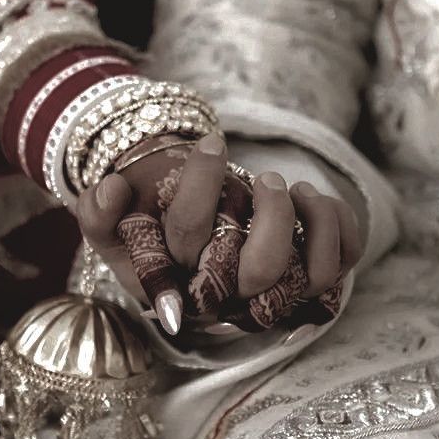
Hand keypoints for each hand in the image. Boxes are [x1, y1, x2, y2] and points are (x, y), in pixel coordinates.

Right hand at [75, 133, 362, 334]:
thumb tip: (112, 191)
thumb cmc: (146, 223)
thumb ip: (98, 212)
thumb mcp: (108, 219)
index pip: (190, 249)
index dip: (200, 199)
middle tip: (263, 179)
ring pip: (310, 275)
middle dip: (272, 214)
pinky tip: (310, 197)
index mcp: (177, 284)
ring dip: (309, 220)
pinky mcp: (303, 282)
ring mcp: (268, 293)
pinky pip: (341, 262)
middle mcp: (226, 296)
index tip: (210, 142)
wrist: (179, 227)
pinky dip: (337, 223)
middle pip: (261, 270)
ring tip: (285, 185)